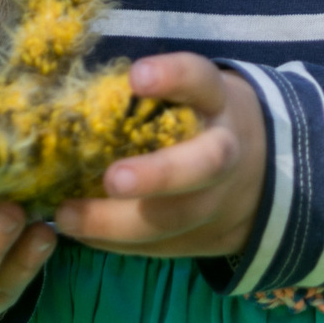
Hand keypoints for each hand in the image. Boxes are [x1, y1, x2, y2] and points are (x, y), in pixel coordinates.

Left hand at [55, 53, 264, 258]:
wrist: (258, 175)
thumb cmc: (198, 121)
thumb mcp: (190, 96)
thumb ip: (145, 96)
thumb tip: (65, 90)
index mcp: (217, 102)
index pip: (202, 80)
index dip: (174, 77)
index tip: (136, 76)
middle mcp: (225, 151)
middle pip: (205, 164)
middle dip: (159, 174)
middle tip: (113, 179)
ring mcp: (217, 199)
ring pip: (177, 217)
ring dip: (119, 222)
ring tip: (68, 216)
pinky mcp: (203, 236)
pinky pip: (160, 246)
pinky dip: (116, 243)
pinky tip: (80, 233)